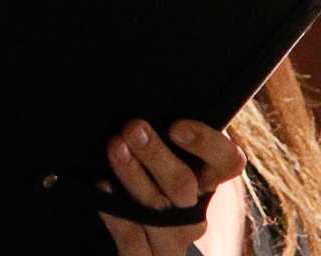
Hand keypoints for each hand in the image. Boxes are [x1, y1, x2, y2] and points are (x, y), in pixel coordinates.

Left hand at [99, 118, 245, 255]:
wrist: (134, 228)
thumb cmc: (144, 165)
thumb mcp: (162, 144)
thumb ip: (162, 124)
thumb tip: (148, 91)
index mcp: (207, 177)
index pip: (227, 161)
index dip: (206, 143)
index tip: (175, 126)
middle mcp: (195, 209)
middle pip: (185, 185)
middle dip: (155, 155)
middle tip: (132, 127)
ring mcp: (173, 238)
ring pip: (160, 215)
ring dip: (135, 178)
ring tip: (114, 148)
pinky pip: (136, 245)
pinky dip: (118, 215)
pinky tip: (103, 187)